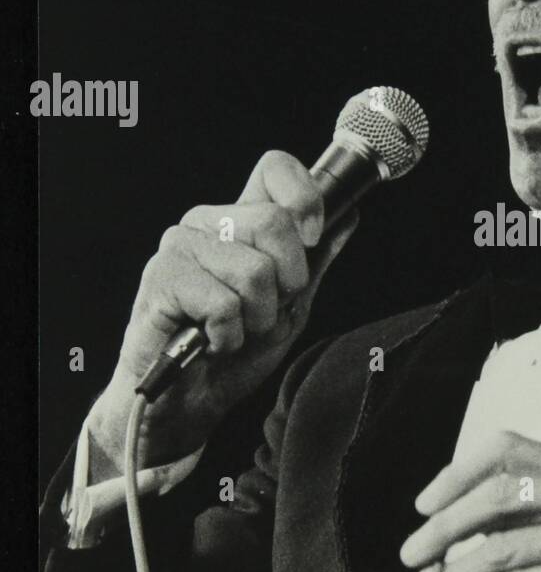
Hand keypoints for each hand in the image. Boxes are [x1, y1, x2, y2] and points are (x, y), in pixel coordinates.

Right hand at [88, 150, 357, 471]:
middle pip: (275, 222)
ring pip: (254, 270)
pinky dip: (228, 335)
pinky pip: (224, 304)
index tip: (313, 237)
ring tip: (233, 331)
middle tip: (262, 313)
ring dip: (256, 318)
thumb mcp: (291, 307)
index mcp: (240, 220)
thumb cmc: (234, 353)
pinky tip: (210, 341)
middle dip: (286, 283)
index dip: (304, 196)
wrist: (188, 403)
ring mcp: (180, 246)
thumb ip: (316, 261)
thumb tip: (349, 216)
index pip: (274, 168)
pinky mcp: (161, 278)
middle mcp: (207, 222)